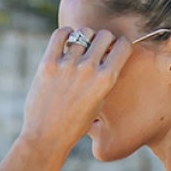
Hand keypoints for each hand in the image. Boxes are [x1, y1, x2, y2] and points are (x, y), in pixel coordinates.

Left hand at [20, 27, 132, 151]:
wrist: (47, 137)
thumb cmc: (75, 124)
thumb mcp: (99, 103)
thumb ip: (104, 78)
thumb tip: (106, 53)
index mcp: (105, 81)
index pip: (123, 46)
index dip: (121, 45)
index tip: (115, 50)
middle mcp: (88, 70)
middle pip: (105, 35)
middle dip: (104, 40)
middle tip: (97, 49)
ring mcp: (67, 65)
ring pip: (84, 33)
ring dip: (85, 38)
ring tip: (80, 49)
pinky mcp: (48, 63)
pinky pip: (61, 34)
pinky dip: (66, 34)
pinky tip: (66, 43)